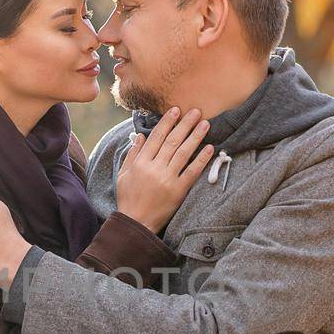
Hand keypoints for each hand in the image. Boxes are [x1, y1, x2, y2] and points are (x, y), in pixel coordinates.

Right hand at [115, 107, 213, 231]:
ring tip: (205, 124)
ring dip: (195, 137)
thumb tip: (141, 135)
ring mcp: (167, 180)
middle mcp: (154, 169)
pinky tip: (210, 148)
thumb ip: (133, 154)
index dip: (167, 122)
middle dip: (185, 124)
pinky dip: (201, 159)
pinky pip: (192, 172)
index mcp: (141, 163)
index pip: (156, 137)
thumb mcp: (124, 174)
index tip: (175, 110)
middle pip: (172, 141)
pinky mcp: (178, 191)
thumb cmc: (128, 198)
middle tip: (196, 111)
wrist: (136, 223)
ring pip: (183, 153)